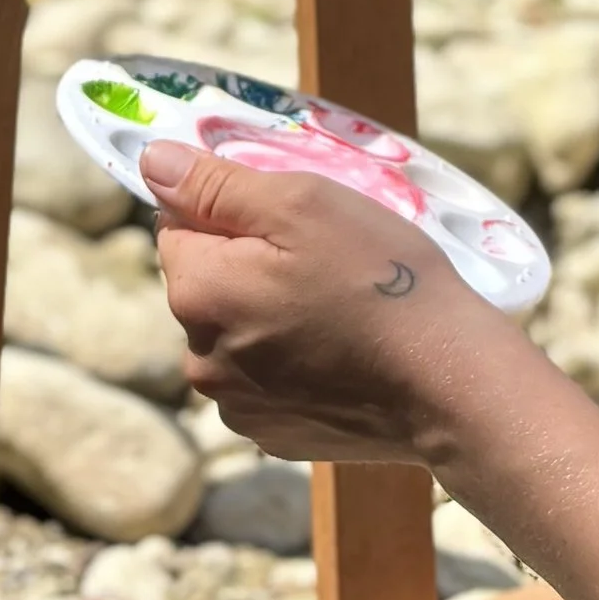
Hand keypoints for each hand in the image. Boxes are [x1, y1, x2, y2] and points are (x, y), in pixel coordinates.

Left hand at [144, 139, 500, 466]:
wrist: (446, 383)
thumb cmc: (377, 278)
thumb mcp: (301, 203)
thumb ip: (215, 184)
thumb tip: (152, 163)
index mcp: (197, 294)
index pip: (176, 227)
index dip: (229, 208)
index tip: (287, 215)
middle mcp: (201, 361)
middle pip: (206, 283)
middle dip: (248, 261)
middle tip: (321, 255)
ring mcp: (237, 408)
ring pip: (234, 332)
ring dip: (267, 311)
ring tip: (336, 303)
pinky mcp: (274, 436)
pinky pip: (263, 378)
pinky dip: (290, 359)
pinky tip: (339, 349)